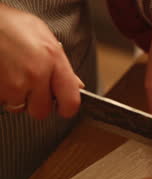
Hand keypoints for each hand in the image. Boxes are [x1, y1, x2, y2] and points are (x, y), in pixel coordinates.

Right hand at [0, 4, 82, 118]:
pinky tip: (2, 75)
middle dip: (36, 103)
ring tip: (12, 75)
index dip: (67, 108)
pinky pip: (2, 101)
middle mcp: (35, 75)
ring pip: (19, 107)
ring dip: (16, 96)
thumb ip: (61, 64)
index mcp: (53, 60)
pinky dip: (2, 92)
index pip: (70, 101)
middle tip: (31, 87)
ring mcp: (13, 84)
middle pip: (42, 111)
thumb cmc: (10, 26)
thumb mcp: (43, 36)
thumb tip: (76, 85)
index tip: (63, 107)